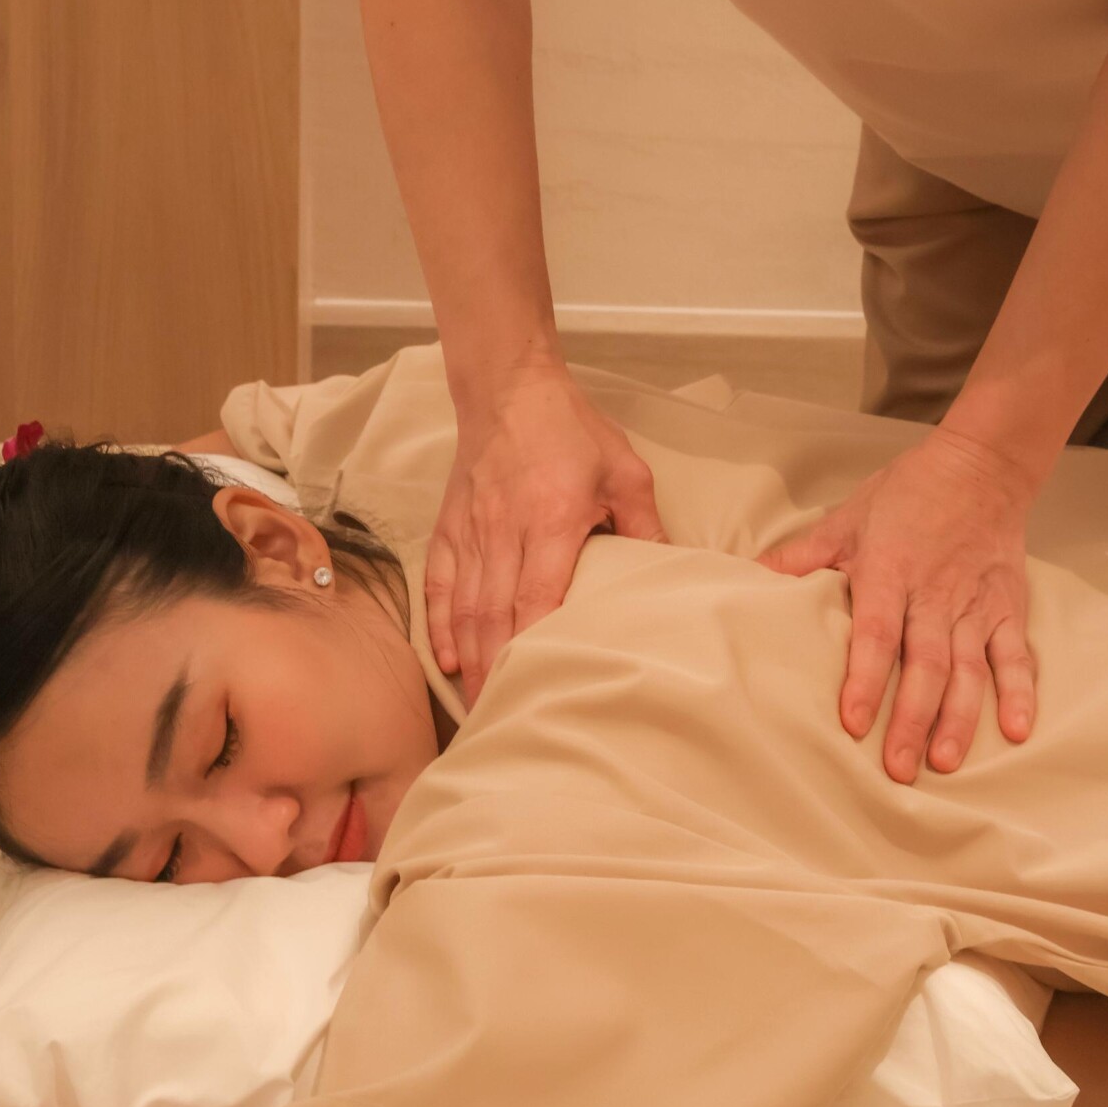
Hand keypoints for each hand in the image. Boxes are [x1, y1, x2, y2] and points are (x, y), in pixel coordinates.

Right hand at [428, 363, 667, 702]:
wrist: (509, 388)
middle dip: (497, 669)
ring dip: (469, 657)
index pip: (538, 595)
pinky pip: (441, 583)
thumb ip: (644, 523)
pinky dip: (440, 624)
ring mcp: (472, 530)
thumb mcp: (625, 469)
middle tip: (504, 718)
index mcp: (551, 519)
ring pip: (465, 606)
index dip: (534, 644)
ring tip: (478, 703)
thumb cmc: (571, 429)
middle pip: (495, 613)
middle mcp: (505, 530)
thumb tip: (666, 571)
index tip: (537, 686)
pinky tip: (446, 658)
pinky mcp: (450, 526)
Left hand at [757, 425, 1037, 783]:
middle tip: (898, 769)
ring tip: (945, 761)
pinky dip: (1020, 692)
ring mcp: (976, 605)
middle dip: (912, 718)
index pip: (877, 634)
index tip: (853, 723)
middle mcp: (935, 595)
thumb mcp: (847, 518)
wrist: (981, 466)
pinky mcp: (1009, 607)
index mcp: (891, 572)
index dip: (866, 680)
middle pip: (926, 664)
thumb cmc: (907, 493)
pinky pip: (1017, 655)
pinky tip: (1016, 732)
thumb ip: (802, 556)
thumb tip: (748, 576)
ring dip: (959, 718)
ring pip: (970, 669)